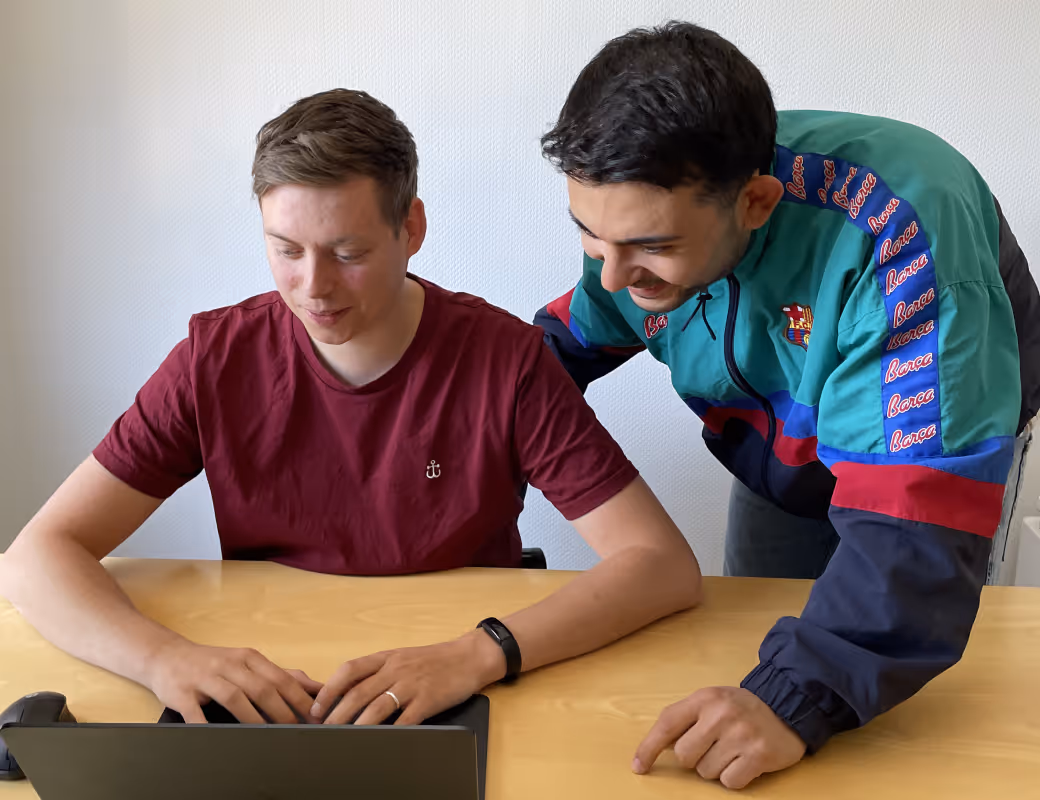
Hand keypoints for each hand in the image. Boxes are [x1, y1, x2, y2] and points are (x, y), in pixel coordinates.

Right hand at [145, 639, 323, 723]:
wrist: (166, 656)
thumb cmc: (214, 663)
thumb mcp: (248, 662)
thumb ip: (280, 674)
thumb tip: (315, 687)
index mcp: (248, 658)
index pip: (279, 678)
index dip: (299, 697)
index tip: (314, 715)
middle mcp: (229, 665)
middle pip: (261, 687)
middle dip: (282, 710)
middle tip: (296, 730)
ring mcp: (204, 678)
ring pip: (234, 697)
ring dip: (253, 718)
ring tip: (268, 736)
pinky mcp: (182, 693)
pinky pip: (196, 711)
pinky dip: (208, 725)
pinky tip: (220, 737)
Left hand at [312, 630, 505, 725]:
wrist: (469, 657)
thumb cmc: (434, 659)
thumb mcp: (402, 658)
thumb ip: (378, 671)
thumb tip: (348, 692)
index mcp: (387, 657)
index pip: (349, 670)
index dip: (329, 689)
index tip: (316, 706)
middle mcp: (396, 669)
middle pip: (359, 692)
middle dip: (337, 713)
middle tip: (324, 729)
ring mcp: (412, 684)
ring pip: (377, 707)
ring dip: (358, 725)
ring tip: (345, 738)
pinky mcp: (428, 700)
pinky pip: (405, 719)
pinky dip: (391, 732)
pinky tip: (381, 741)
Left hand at [633, 686, 805, 789]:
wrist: (786, 707)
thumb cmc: (740, 709)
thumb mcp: (710, 702)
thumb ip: (684, 719)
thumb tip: (656, 748)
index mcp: (704, 698)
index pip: (667, 725)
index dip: (648, 748)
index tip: (638, 766)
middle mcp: (721, 714)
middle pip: (684, 756)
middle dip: (694, 758)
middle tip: (713, 746)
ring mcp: (741, 735)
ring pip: (705, 772)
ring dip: (716, 768)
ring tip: (732, 750)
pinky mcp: (759, 755)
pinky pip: (729, 783)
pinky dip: (734, 777)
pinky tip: (744, 761)